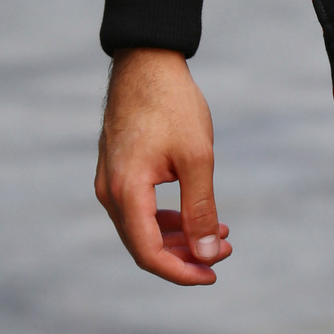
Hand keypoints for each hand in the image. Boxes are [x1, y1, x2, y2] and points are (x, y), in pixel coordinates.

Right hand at [95, 48, 231, 284]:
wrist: (147, 60)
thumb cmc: (172, 105)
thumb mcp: (197, 157)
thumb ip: (200, 208)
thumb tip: (206, 253)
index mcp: (126, 191)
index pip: (149, 253)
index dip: (181, 271)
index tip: (213, 273)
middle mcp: (109, 192)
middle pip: (144, 245)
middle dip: (185, 254)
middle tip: (224, 250)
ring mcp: (109, 180)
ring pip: (141, 228)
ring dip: (178, 236)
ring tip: (218, 233)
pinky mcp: (116, 169)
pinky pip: (138, 208)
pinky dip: (165, 218)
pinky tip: (194, 215)